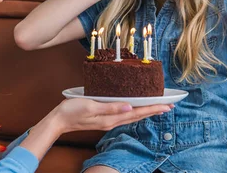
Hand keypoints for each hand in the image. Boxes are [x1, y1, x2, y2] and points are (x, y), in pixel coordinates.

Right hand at [52, 98, 172, 133]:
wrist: (58, 120)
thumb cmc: (72, 111)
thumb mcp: (91, 106)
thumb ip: (110, 107)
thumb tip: (130, 107)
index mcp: (111, 118)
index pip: (137, 113)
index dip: (153, 108)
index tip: (167, 105)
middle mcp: (112, 121)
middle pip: (138, 116)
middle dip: (154, 110)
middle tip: (169, 106)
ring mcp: (108, 121)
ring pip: (132, 116)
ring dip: (146, 111)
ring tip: (157, 107)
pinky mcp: (104, 118)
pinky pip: (124, 116)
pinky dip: (135, 111)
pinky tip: (136, 108)